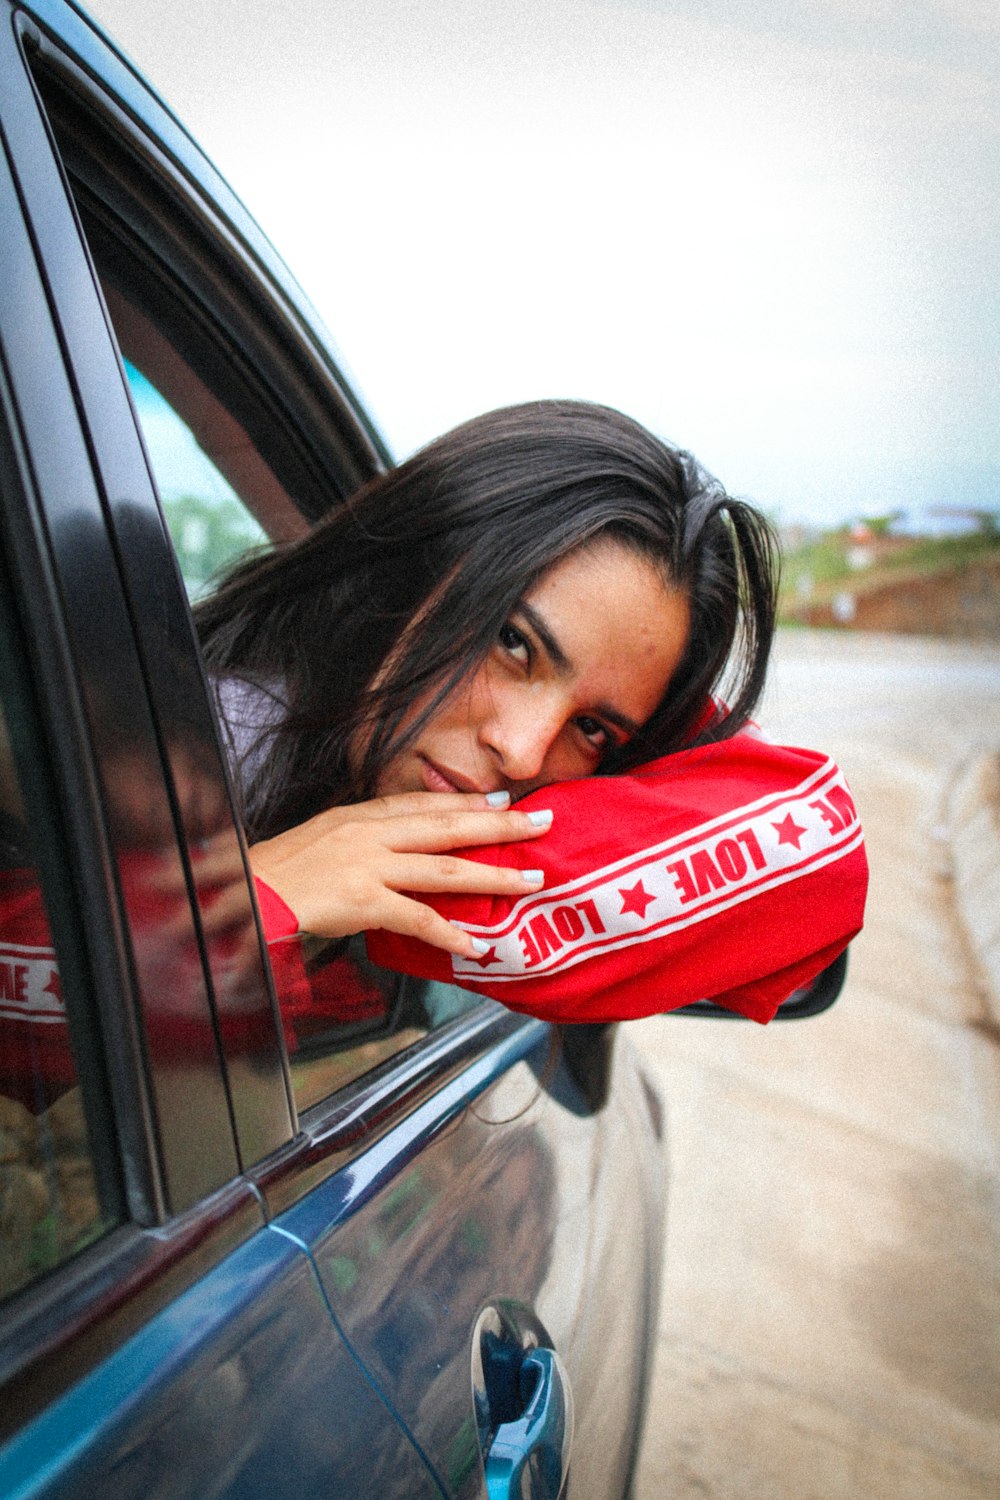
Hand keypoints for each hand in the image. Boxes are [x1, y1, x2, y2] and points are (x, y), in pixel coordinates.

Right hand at [246, 791, 552, 959]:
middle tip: (541, 822)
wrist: (244, 891)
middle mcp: (371, 834)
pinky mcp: (363, 901)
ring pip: (444, 868)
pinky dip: (450, 933)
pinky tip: (476, 945)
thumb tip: (398, 848)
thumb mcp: (323, 839)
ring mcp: (369, 866)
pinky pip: (417, 918)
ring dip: (492, 875)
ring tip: (531, 882)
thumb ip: (363, 840)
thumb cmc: (277, 871)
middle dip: (499, 825)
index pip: (424, 806)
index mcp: (361, 817)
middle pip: (447, 826)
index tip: (505, 803)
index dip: (468, 804)